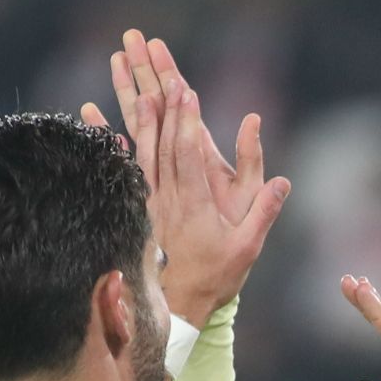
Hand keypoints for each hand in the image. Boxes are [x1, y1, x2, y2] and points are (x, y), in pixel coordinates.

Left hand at [80, 30, 288, 325]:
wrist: (177, 306)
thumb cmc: (217, 276)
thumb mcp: (249, 248)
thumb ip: (264, 211)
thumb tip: (283, 181)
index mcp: (194, 203)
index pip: (188, 153)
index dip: (185, 121)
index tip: (185, 91)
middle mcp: (167, 198)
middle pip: (161, 143)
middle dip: (163, 106)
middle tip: (160, 73)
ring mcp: (149, 201)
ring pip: (141, 150)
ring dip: (139, 116)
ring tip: (136, 85)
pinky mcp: (138, 207)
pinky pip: (123, 168)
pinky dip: (111, 141)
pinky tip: (98, 118)